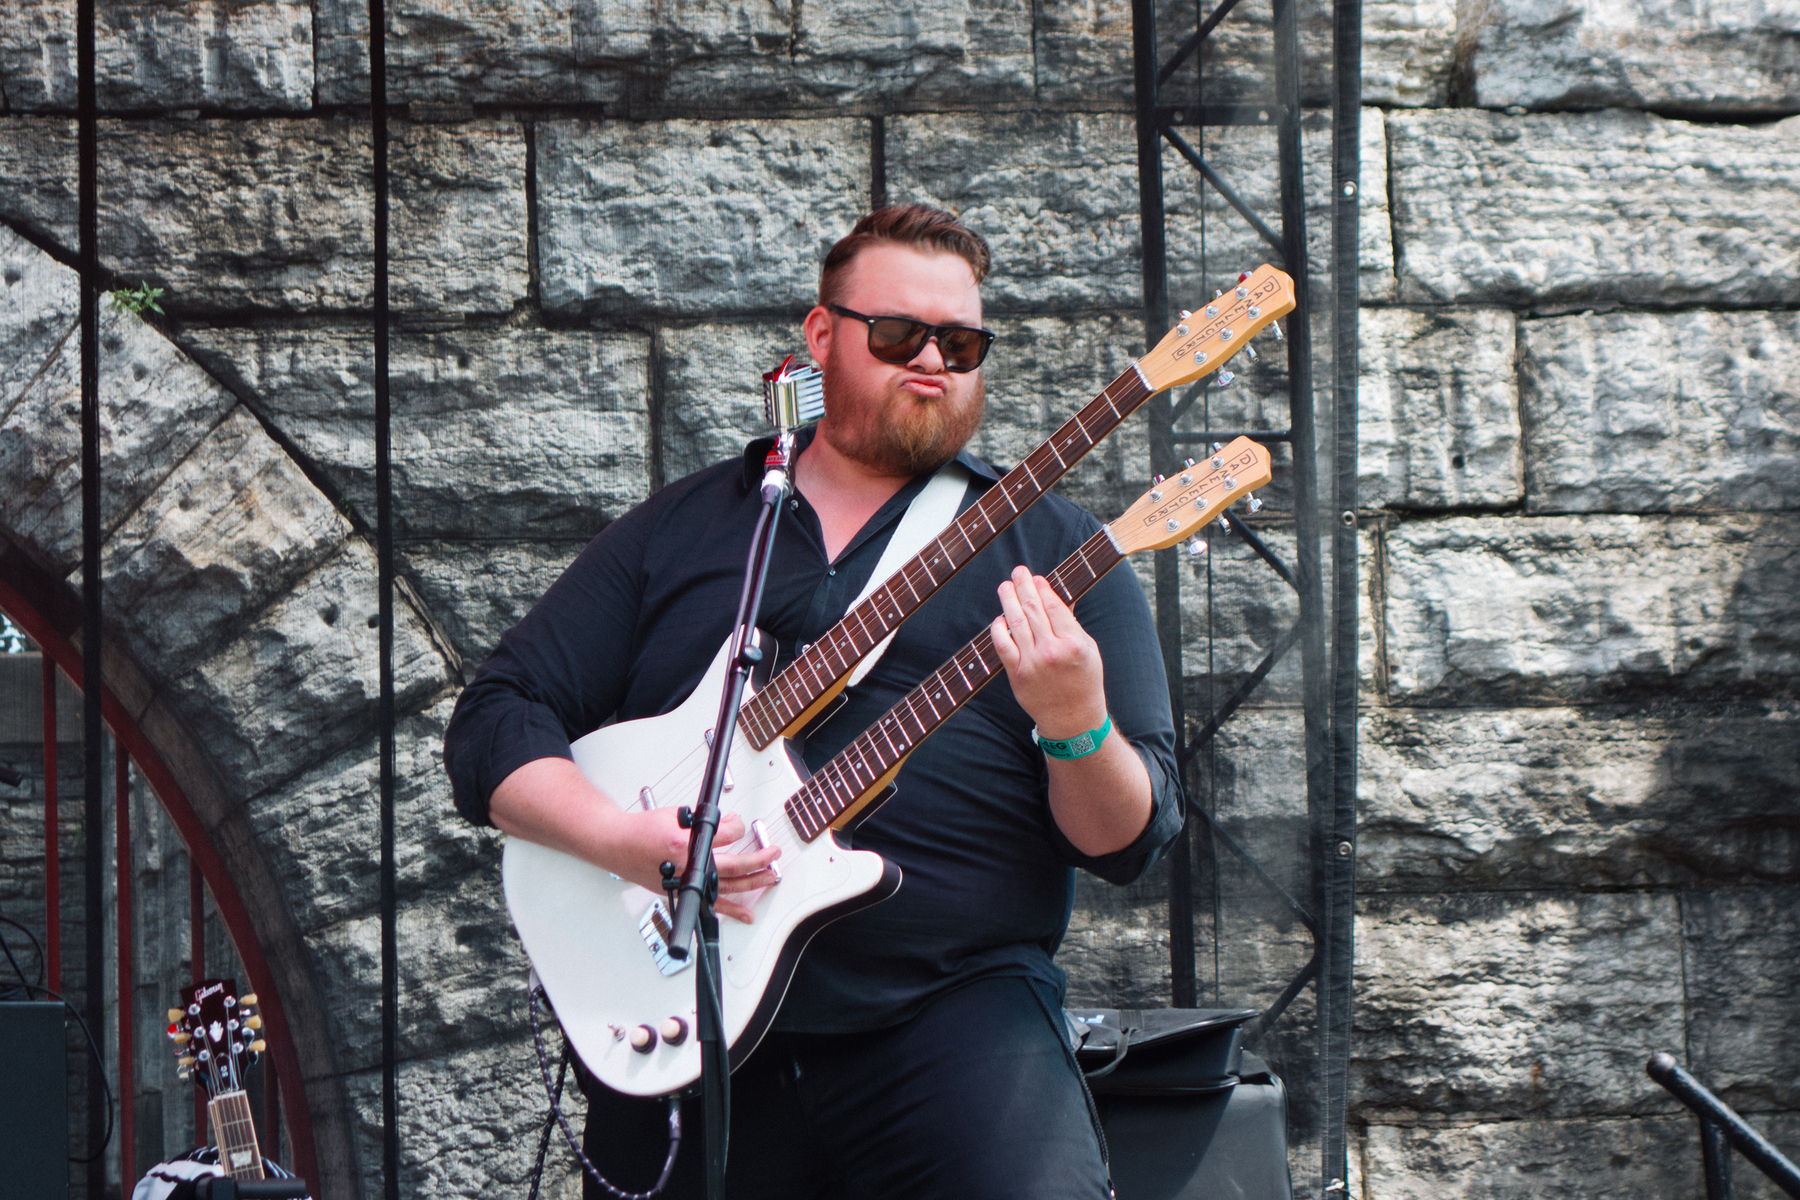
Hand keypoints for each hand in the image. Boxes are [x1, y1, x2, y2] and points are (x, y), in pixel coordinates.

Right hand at [489, 756, 781, 923]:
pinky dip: (730, 910)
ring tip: (770, 877)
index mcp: (683, 844)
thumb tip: (729, 827)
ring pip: (725, 888)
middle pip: (731, 867)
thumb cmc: (642, 830)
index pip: (723, 837)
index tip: (738, 822)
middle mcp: (684, 868)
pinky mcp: (680, 893)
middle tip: (773, 854)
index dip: (736, 827)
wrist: (616, 845)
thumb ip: (702, 821)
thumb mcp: (675, 815)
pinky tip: (746, 914)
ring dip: (751, 883)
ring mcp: (683, 884)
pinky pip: (710, 905)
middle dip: (757, 860)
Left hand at [991, 565, 1107, 739]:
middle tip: (1018, 572)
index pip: (1054, 607)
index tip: (1036, 578)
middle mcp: (1052, 652)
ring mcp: (1032, 664)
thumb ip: (1071, 624)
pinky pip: (1003, 646)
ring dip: (1008, 601)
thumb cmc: (1084, 681)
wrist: (1073, 719)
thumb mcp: (1089, 650)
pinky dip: (999, 630)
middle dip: (1023, 587)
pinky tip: (1000, 619)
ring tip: (1005, 587)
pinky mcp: (1017, 675)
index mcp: (1074, 644)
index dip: (1042, 589)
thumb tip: (1054, 597)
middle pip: (1033, 610)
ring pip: (1016, 624)